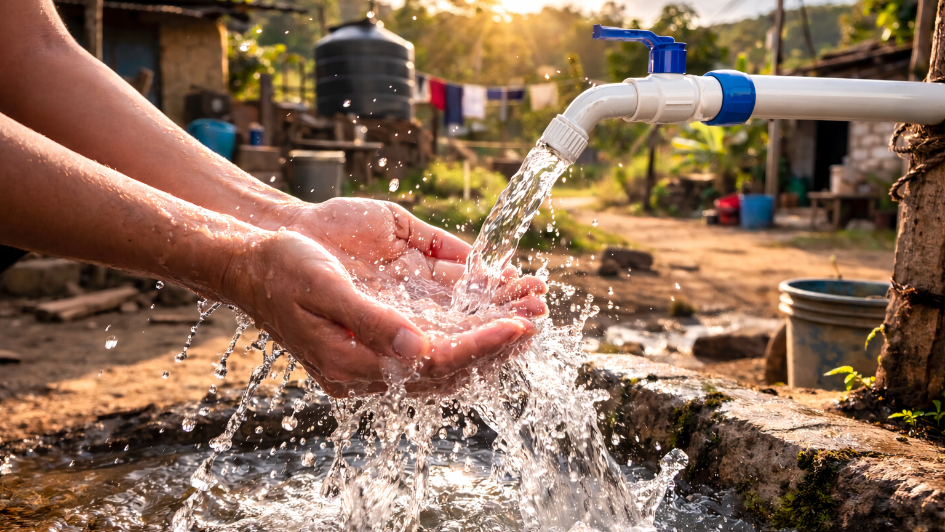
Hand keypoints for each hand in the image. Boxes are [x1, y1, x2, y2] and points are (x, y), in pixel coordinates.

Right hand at [226, 199, 546, 397]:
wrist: (247, 263)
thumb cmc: (281, 270)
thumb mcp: (324, 288)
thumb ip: (372, 320)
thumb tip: (419, 347)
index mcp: (351, 363)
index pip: (431, 365)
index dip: (478, 347)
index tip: (516, 327)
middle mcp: (366, 368)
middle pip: (446, 369)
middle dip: (495, 345)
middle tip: (537, 322)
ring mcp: (372, 355)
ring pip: (444, 358)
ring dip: (486, 338)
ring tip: (526, 314)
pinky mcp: (376, 338)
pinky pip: (430, 342)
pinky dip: (464, 327)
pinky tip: (488, 308)